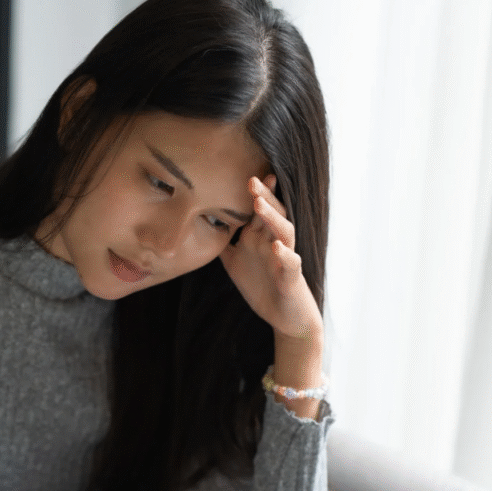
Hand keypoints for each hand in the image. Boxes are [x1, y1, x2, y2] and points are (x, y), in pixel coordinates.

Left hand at [219, 175, 322, 341]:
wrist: (284, 316)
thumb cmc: (263, 286)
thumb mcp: (235, 263)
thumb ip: (222, 244)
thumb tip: (199, 229)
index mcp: (261, 238)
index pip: (257, 210)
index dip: (253, 192)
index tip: (242, 174)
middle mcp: (274, 243)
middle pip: (273, 213)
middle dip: (263, 196)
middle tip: (252, 179)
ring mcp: (285, 258)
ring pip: (284, 232)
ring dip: (273, 218)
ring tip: (259, 205)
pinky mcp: (292, 277)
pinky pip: (291, 263)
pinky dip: (285, 254)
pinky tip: (277, 247)